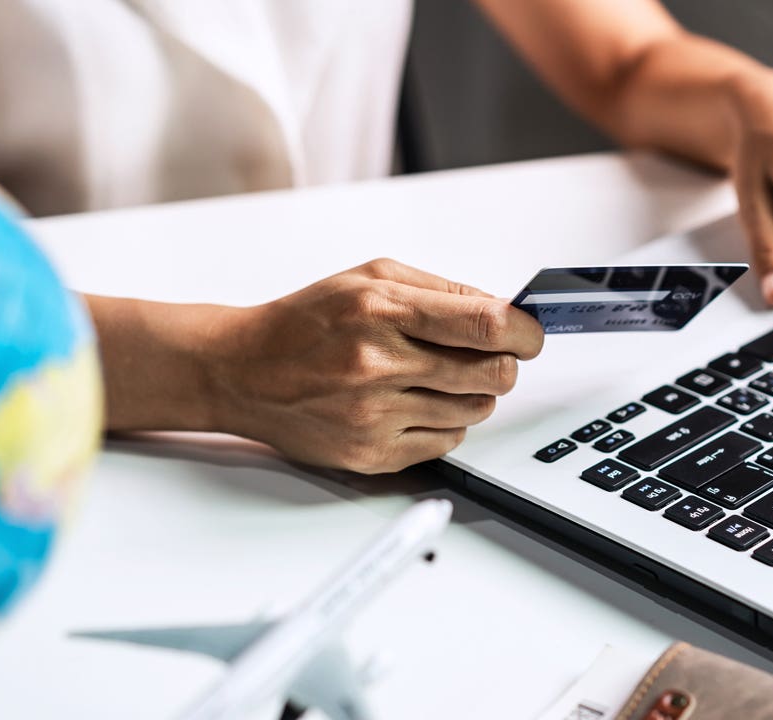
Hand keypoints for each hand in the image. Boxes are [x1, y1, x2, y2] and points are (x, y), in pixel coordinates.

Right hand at [212, 259, 543, 472]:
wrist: (241, 370)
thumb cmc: (306, 322)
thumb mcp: (370, 278)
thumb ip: (441, 291)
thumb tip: (504, 311)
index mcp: (382, 310)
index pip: (486, 325)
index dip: (525, 332)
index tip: (532, 334)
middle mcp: (378, 364)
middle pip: (491, 375)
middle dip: (505, 365)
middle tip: (493, 358)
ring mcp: (374, 415)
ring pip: (474, 412)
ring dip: (474, 394)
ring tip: (441, 377)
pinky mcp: (370, 454)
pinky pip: (445, 443)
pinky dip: (446, 423)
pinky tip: (417, 404)